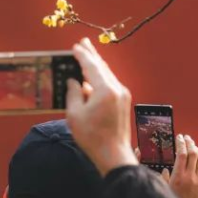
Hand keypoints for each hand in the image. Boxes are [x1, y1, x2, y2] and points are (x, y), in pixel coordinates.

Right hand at [65, 38, 136, 175]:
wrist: (114, 155)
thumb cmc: (92, 137)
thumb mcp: (75, 115)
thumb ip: (73, 94)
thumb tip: (73, 82)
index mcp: (105, 90)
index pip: (91, 66)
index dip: (82, 55)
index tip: (75, 46)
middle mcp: (117, 88)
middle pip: (102, 66)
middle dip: (92, 54)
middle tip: (83, 42)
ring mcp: (122, 95)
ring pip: (107, 74)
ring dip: (96, 65)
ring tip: (87, 55)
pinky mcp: (123, 102)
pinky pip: (111, 83)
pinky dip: (101, 76)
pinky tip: (92, 77)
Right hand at [165, 134, 197, 197]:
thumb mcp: (165, 191)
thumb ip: (164, 179)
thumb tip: (165, 170)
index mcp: (178, 176)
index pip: (181, 153)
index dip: (180, 143)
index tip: (179, 137)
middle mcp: (190, 176)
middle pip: (193, 153)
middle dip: (190, 143)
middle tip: (187, 138)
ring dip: (197, 151)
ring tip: (194, 147)